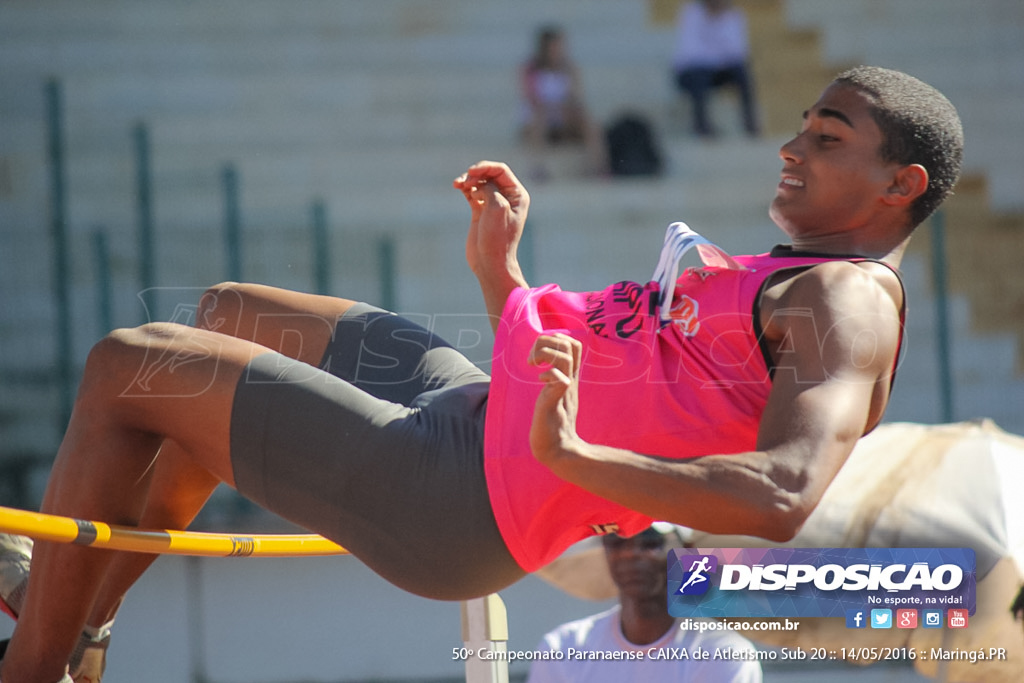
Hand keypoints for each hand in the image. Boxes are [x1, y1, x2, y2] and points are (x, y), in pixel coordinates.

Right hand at [453, 160, 529, 279]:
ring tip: (458, 184)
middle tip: (465, 181)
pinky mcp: (480, 212)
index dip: (485, 167)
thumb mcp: (497, 207)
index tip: (471, 172)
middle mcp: (507, 197)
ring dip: (468, 180)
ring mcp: (493, 204)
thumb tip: (479, 184)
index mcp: (517, 195)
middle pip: (489, 175)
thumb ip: (490, 188)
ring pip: (479, 183)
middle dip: (475, 174)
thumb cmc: (497, 238)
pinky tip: (457, 187)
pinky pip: (472, 193)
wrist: (490, 263)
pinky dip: (464, 188)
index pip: (501, 171)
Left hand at [528, 333, 584, 469]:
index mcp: (570, 378)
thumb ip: (555, 381)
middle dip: (548, 340)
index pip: (574, 345)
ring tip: (533, 365)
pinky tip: (540, 383)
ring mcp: (565, 390)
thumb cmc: (552, 425)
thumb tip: (546, 368)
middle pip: (571, 344)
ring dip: (545, 353)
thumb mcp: (555, 396)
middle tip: (534, 357)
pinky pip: (559, 378)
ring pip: (565, 357)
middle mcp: (570, 381)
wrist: (558, 450)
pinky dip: (547, 374)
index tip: (540, 351)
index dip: (557, 338)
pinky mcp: (556, 401)